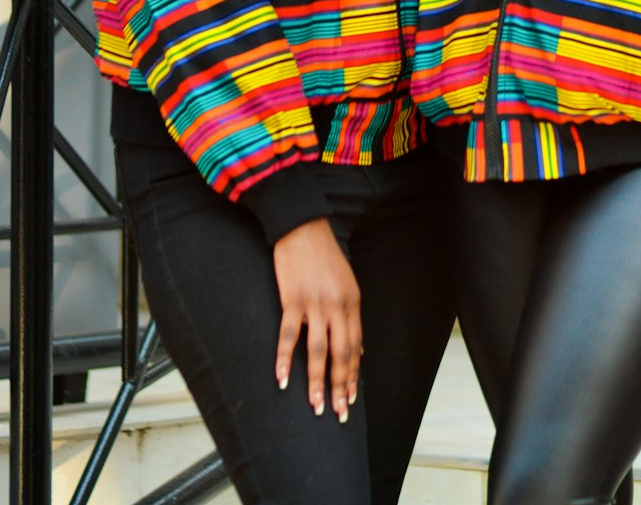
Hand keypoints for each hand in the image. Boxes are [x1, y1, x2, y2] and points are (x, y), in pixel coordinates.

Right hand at [272, 217, 361, 422]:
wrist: (302, 227)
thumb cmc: (323, 256)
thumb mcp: (347, 283)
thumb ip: (350, 314)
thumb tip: (358, 347)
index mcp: (352, 302)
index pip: (355, 346)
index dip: (352, 375)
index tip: (350, 399)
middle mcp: (337, 305)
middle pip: (341, 353)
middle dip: (340, 386)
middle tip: (338, 412)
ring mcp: (314, 303)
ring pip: (318, 350)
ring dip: (316, 381)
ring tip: (315, 406)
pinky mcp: (292, 298)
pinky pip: (289, 334)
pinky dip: (284, 358)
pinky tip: (282, 379)